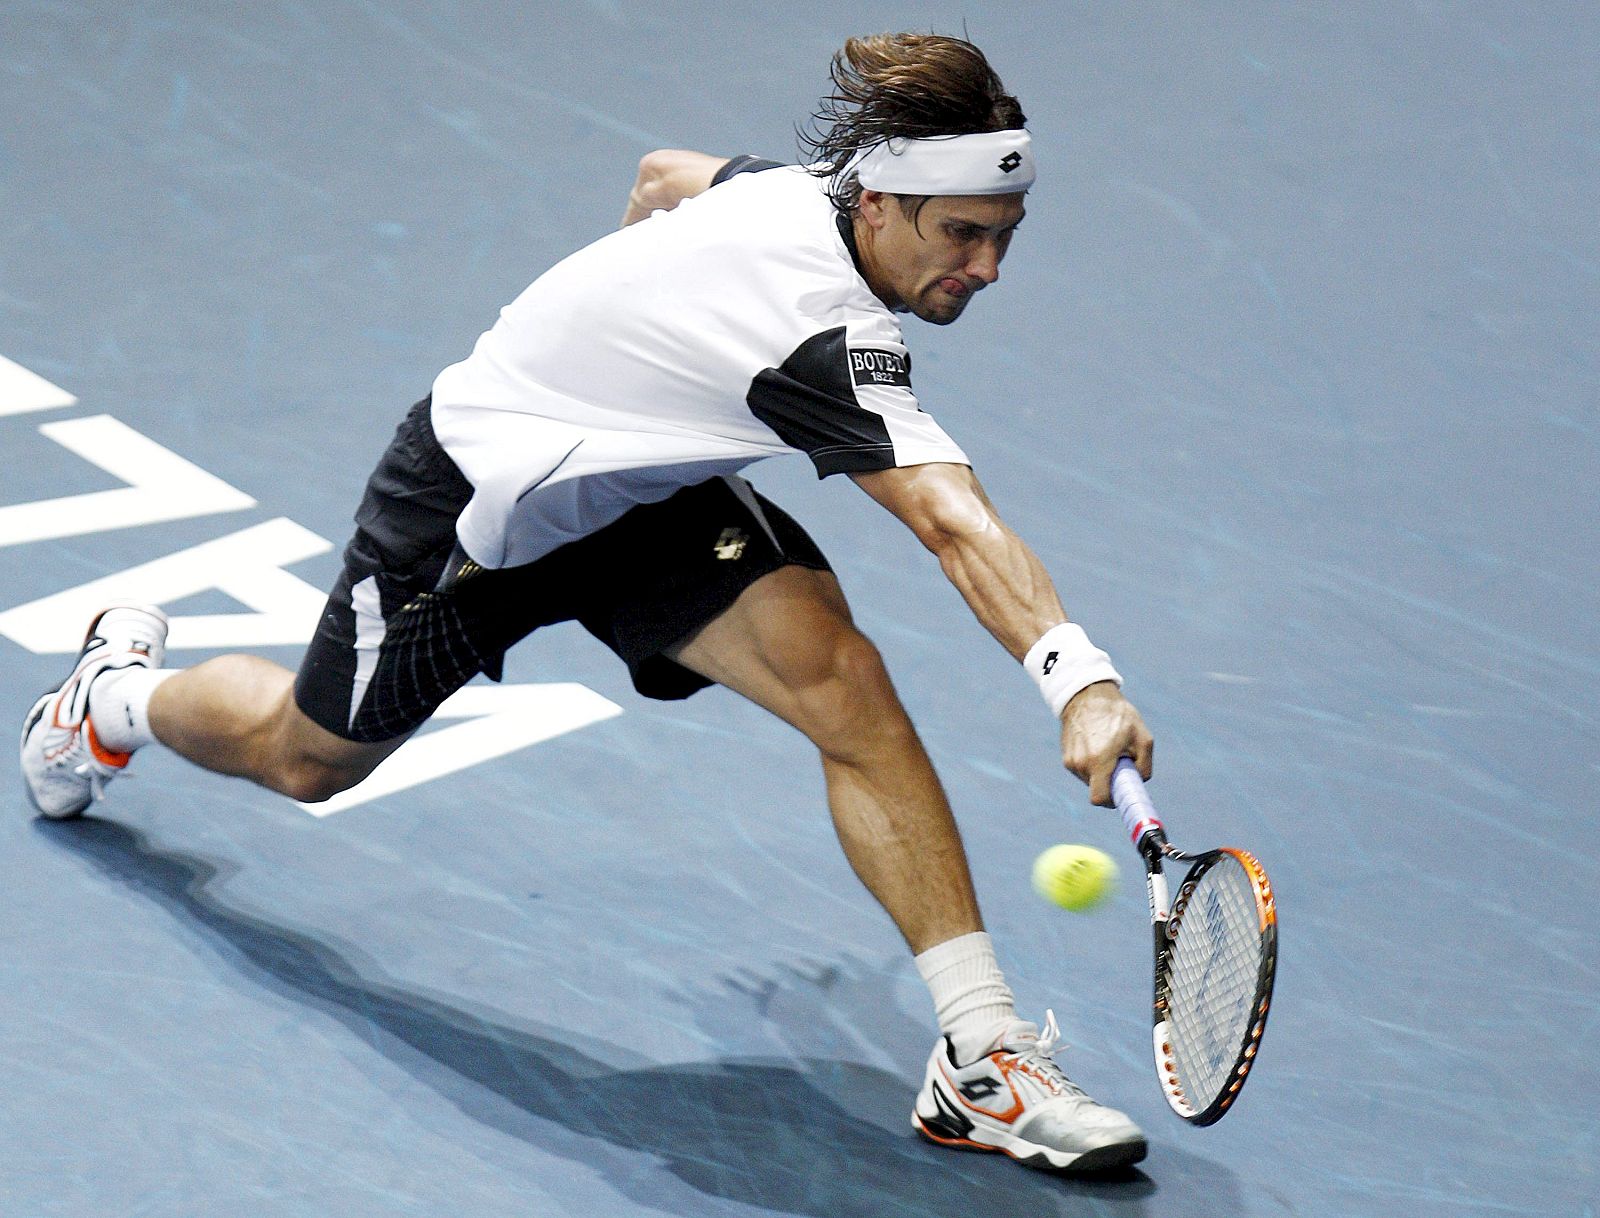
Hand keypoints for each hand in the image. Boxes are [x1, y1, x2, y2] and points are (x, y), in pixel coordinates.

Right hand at [1059, 681, 1153, 805]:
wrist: (1086, 694)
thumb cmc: (1118, 715)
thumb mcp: (1143, 737)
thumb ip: (1144, 766)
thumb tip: (1139, 781)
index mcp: (1099, 761)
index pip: (1100, 798)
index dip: (1112, 801)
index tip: (1120, 794)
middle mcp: (1081, 764)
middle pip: (1097, 789)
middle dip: (1110, 782)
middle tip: (1120, 765)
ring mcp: (1070, 760)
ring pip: (1089, 780)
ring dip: (1100, 772)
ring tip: (1107, 749)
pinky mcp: (1066, 756)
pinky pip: (1082, 770)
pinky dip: (1092, 764)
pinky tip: (1096, 745)